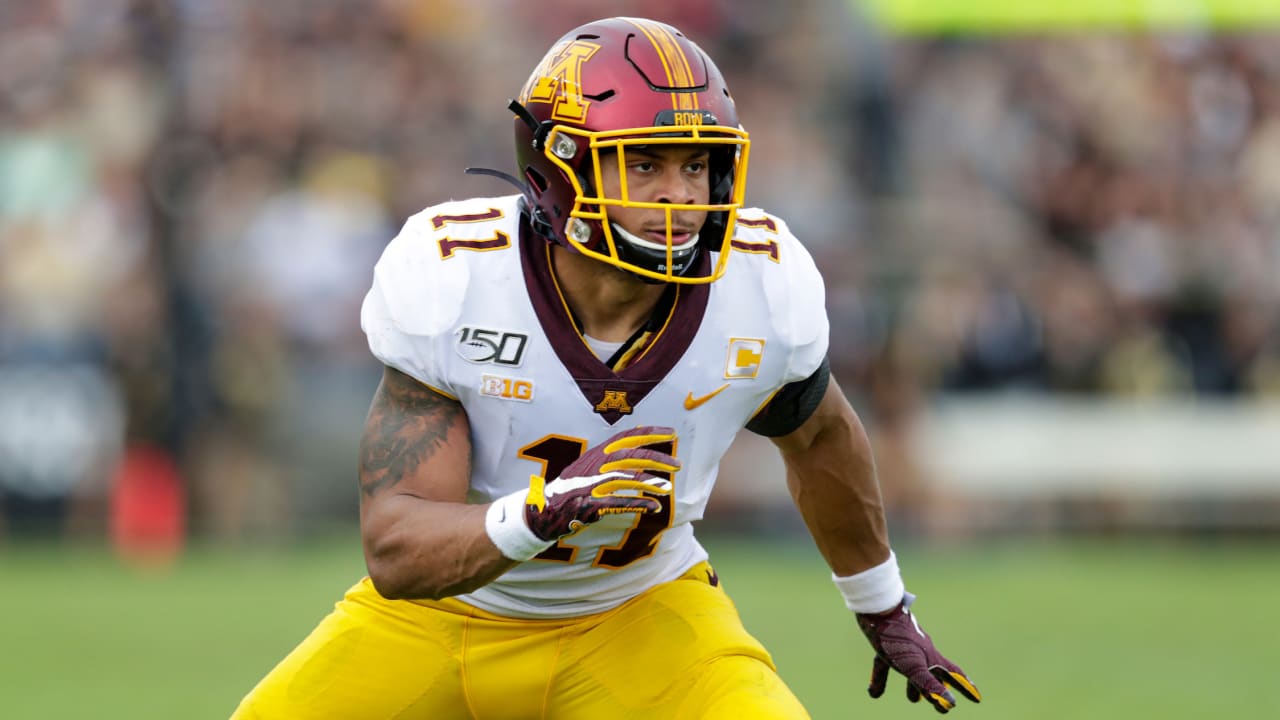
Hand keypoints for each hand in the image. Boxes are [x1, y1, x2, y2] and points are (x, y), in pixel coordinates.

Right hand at [523, 426, 677, 540]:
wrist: (545, 508)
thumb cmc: (571, 486)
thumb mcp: (588, 464)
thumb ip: (609, 454)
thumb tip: (636, 439)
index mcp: (597, 452)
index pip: (627, 436)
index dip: (650, 432)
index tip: (671, 431)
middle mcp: (596, 465)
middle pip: (633, 456)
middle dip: (658, 458)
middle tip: (678, 465)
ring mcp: (594, 484)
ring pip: (629, 479)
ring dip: (652, 483)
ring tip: (668, 488)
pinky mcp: (593, 504)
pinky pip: (621, 503)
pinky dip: (639, 504)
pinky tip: (654, 507)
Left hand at [855, 593, 981, 713]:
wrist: (878, 610)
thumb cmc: (898, 639)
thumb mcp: (914, 666)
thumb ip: (929, 685)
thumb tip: (950, 704)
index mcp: (932, 657)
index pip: (953, 674)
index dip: (965, 687)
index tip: (977, 698)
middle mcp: (922, 651)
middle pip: (934, 674)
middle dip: (938, 689)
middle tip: (940, 704)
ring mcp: (905, 646)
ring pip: (912, 670)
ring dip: (914, 686)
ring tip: (913, 699)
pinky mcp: (887, 644)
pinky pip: (886, 665)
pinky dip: (882, 679)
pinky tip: (874, 693)